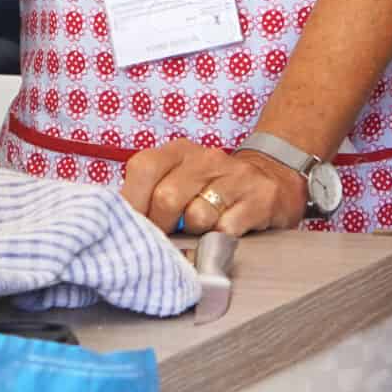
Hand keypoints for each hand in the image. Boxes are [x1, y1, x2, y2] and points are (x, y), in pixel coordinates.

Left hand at [120, 138, 305, 236]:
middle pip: (166, 198)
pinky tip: (224, 232)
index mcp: (179, 151)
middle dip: (163, 226)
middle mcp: (206, 158)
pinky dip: (219, 240)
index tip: (135, 224)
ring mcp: (235, 176)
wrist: (273, 179)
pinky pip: (226, 230)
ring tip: (202, 230)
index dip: (133, 204)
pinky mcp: (259, 198)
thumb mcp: (180, 178)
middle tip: (169, 235)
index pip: (142, 169)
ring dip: (195, 233)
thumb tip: (118, 221)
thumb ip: (149, 193)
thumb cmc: (213, 187)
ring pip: (197, 217)